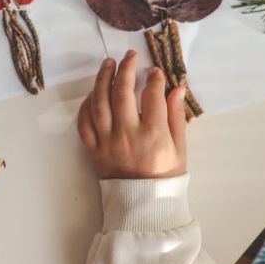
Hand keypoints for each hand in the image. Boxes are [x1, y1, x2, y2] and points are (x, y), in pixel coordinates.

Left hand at [76, 50, 186, 179]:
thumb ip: (176, 116)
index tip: (155, 71)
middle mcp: (128, 134)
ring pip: (99, 103)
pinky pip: (84, 123)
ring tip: (108, 64)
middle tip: (130, 56)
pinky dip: (86, 106)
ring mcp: (107, 142)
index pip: (152, 96)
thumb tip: (177, 88)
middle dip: (126, 69)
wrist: (144, 206)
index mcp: (153, 135)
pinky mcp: (94, 150)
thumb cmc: (165, 177)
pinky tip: (93, 93)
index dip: (154, 79)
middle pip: (122, 92)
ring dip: (102, 79)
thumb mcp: (180, 148)